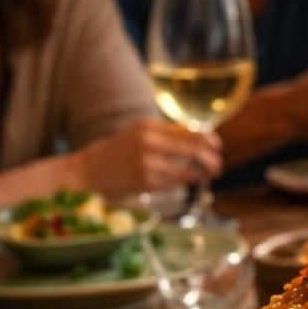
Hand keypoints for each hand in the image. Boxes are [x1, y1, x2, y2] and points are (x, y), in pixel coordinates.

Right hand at [73, 119, 222, 192]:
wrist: (88, 171)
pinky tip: (194, 181)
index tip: (217, 146)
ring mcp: (147, 163)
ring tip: (210, 175)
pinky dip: (189, 181)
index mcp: (148, 126)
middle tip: (219, 165)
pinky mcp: (146, 182)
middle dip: (211, 158)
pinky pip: (177, 182)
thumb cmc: (119, 151)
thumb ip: (166, 134)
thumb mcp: (139, 133)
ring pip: (188, 168)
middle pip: (194, 148)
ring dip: (204, 173)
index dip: (209, 139)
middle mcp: (149, 142)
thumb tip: (201, 138)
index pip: (189, 130)